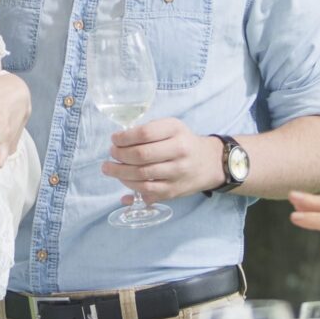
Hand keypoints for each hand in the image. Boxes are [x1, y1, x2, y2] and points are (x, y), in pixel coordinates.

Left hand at [103, 116, 223, 203]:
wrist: (209, 163)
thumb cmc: (183, 142)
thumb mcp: (171, 127)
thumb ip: (148, 130)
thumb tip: (119, 141)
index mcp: (176, 131)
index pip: (144, 134)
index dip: (124, 138)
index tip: (114, 139)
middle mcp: (179, 152)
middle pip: (140, 155)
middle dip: (119, 155)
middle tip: (112, 154)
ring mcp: (177, 173)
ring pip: (141, 175)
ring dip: (120, 173)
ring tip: (110, 168)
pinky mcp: (174, 191)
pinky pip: (147, 192)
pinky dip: (131, 187)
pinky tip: (123, 182)